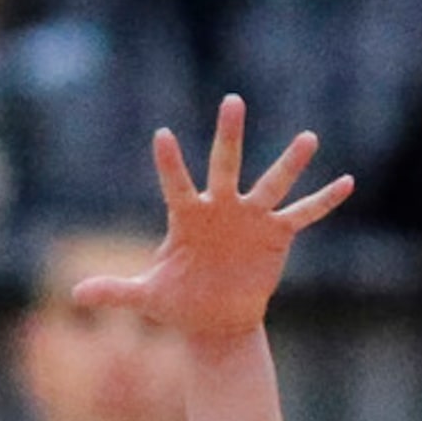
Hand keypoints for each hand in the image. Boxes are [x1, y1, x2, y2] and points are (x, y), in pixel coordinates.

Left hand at [72, 94, 352, 341]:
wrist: (214, 320)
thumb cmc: (178, 301)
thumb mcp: (146, 296)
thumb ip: (114, 291)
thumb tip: (75, 293)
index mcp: (188, 218)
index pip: (176, 184)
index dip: (170, 164)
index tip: (162, 135)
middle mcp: (221, 208)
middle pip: (226, 165)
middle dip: (229, 136)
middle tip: (232, 101)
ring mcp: (251, 217)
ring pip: (271, 184)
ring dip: (289, 164)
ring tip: (308, 138)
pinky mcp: (276, 234)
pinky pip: (303, 214)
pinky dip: (323, 201)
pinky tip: (346, 182)